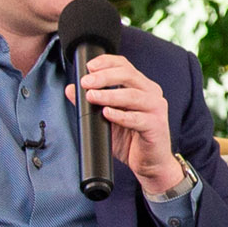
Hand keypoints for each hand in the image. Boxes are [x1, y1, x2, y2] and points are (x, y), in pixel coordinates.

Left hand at [69, 50, 183, 197]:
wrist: (150, 164)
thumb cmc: (131, 140)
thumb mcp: (106, 118)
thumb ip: (91, 103)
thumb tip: (70, 89)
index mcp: (141, 87)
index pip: (125, 65)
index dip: (107, 62)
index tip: (89, 66)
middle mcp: (151, 93)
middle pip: (128, 75)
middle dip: (104, 77)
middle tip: (85, 82)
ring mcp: (156, 109)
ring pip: (132, 95)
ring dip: (109, 95)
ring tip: (91, 96)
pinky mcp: (156, 126)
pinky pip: (137, 118)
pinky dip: (120, 115)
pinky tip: (107, 113)